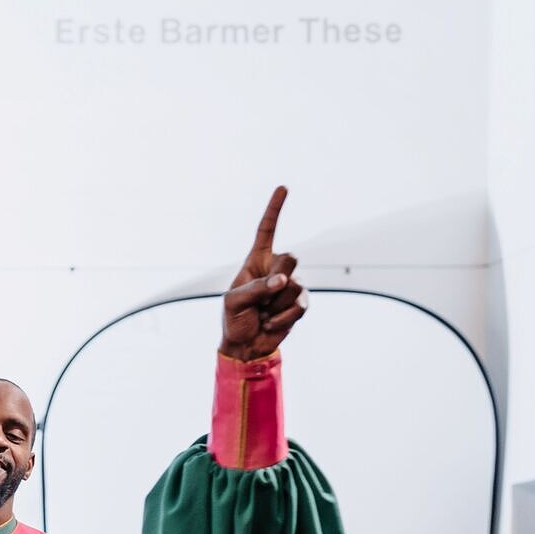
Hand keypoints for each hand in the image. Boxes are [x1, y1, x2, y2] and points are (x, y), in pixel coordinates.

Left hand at [220, 185, 307, 361]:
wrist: (245, 345)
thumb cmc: (234, 319)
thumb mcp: (234, 302)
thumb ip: (256, 288)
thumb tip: (283, 282)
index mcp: (256, 261)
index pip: (266, 231)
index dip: (274, 209)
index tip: (282, 187)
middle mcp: (276, 269)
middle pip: (290, 258)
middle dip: (277, 279)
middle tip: (262, 297)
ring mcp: (290, 285)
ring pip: (295, 285)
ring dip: (275, 305)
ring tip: (262, 314)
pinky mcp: (300, 303)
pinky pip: (299, 305)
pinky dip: (282, 318)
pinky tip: (270, 323)